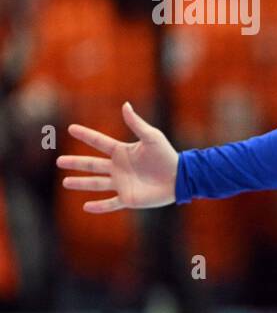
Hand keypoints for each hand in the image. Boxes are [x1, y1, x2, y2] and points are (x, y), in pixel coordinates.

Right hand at [56, 102, 178, 212]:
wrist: (180, 178)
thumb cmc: (167, 156)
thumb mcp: (151, 137)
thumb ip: (136, 123)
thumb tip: (125, 105)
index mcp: (123, 152)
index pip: (100, 142)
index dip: (86, 135)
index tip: (71, 128)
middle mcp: (119, 168)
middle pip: (92, 165)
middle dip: (76, 163)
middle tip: (59, 160)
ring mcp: (122, 183)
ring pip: (96, 183)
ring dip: (81, 183)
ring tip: (65, 182)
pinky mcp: (129, 198)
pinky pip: (110, 204)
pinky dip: (98, 207)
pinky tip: (85, 207)